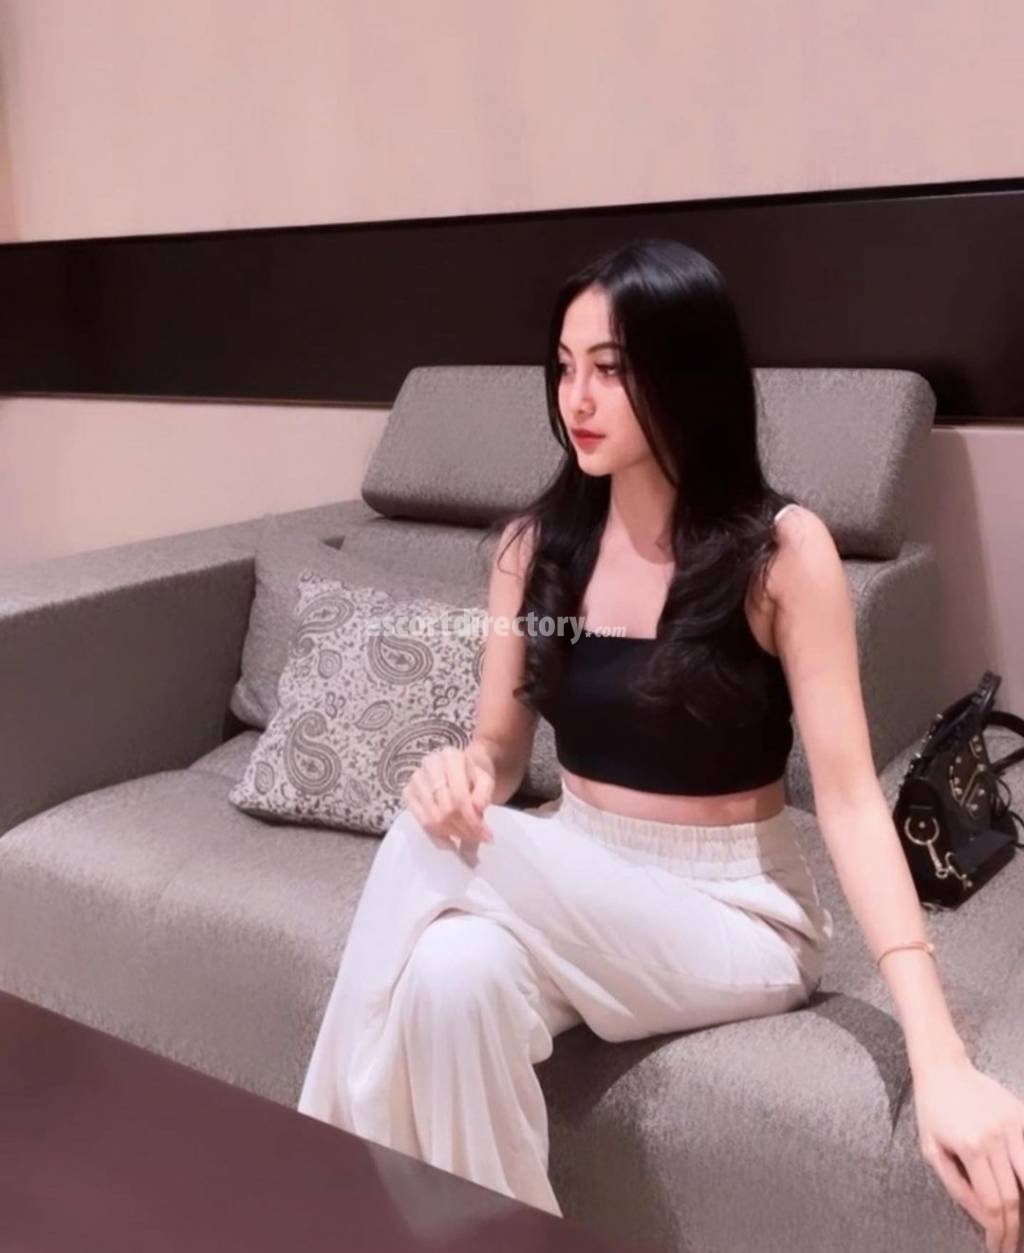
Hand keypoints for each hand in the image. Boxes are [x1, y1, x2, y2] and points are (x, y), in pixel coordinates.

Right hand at [400, 743, 495, 848]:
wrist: (459, 769)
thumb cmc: (473, 776)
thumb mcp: (486, 781)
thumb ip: (484, 793)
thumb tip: (478, 808)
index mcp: (451, 757)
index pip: (459, 796)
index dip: (472, 819)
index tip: (486, 835)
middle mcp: (430, 764)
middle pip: (445, 808)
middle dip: (464, 829)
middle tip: (478, 838)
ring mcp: (416, 778)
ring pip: (433, 817)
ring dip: (452, 834)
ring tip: (467, 839)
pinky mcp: (407, 792)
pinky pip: (421, 821)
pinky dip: (437, 836)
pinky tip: (450, 842)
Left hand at [913, 1052, 1023, 1251]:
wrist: (944, 1068)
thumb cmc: (933, 1110)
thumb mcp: (932, 1150)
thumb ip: (958, 1187)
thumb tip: (985, 1220)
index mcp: (971, 1147)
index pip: (993, 1203)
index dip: (998, 1232)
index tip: (997, 1248)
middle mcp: (997, 1137)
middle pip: (1016, 1197)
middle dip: (1014, 1229)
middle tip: (1011, 1248)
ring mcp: (1014, 1125)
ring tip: (1021, 1229)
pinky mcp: (1023, 1115)